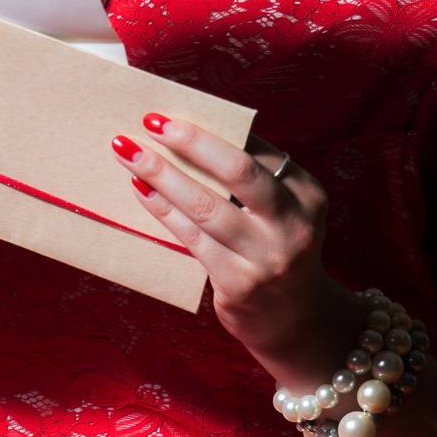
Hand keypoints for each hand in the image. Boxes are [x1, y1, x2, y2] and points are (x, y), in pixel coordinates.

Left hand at [109, 111, 342, 360]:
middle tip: (152, 122)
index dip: (214, 129)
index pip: (257, 150)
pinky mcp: (238, 283)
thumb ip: (251, 179)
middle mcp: (293, 225)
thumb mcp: (282, 211)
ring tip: (129, 153)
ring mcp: (266, 257)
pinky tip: (141, 190)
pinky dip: (162, 210)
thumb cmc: (274, 249)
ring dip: (163, 175)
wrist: (294, 321)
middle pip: (238, 172)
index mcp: (307, 195)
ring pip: (206, 206)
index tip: (174, 114)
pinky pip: (191, 238)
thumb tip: (190, 133)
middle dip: (191, 142)